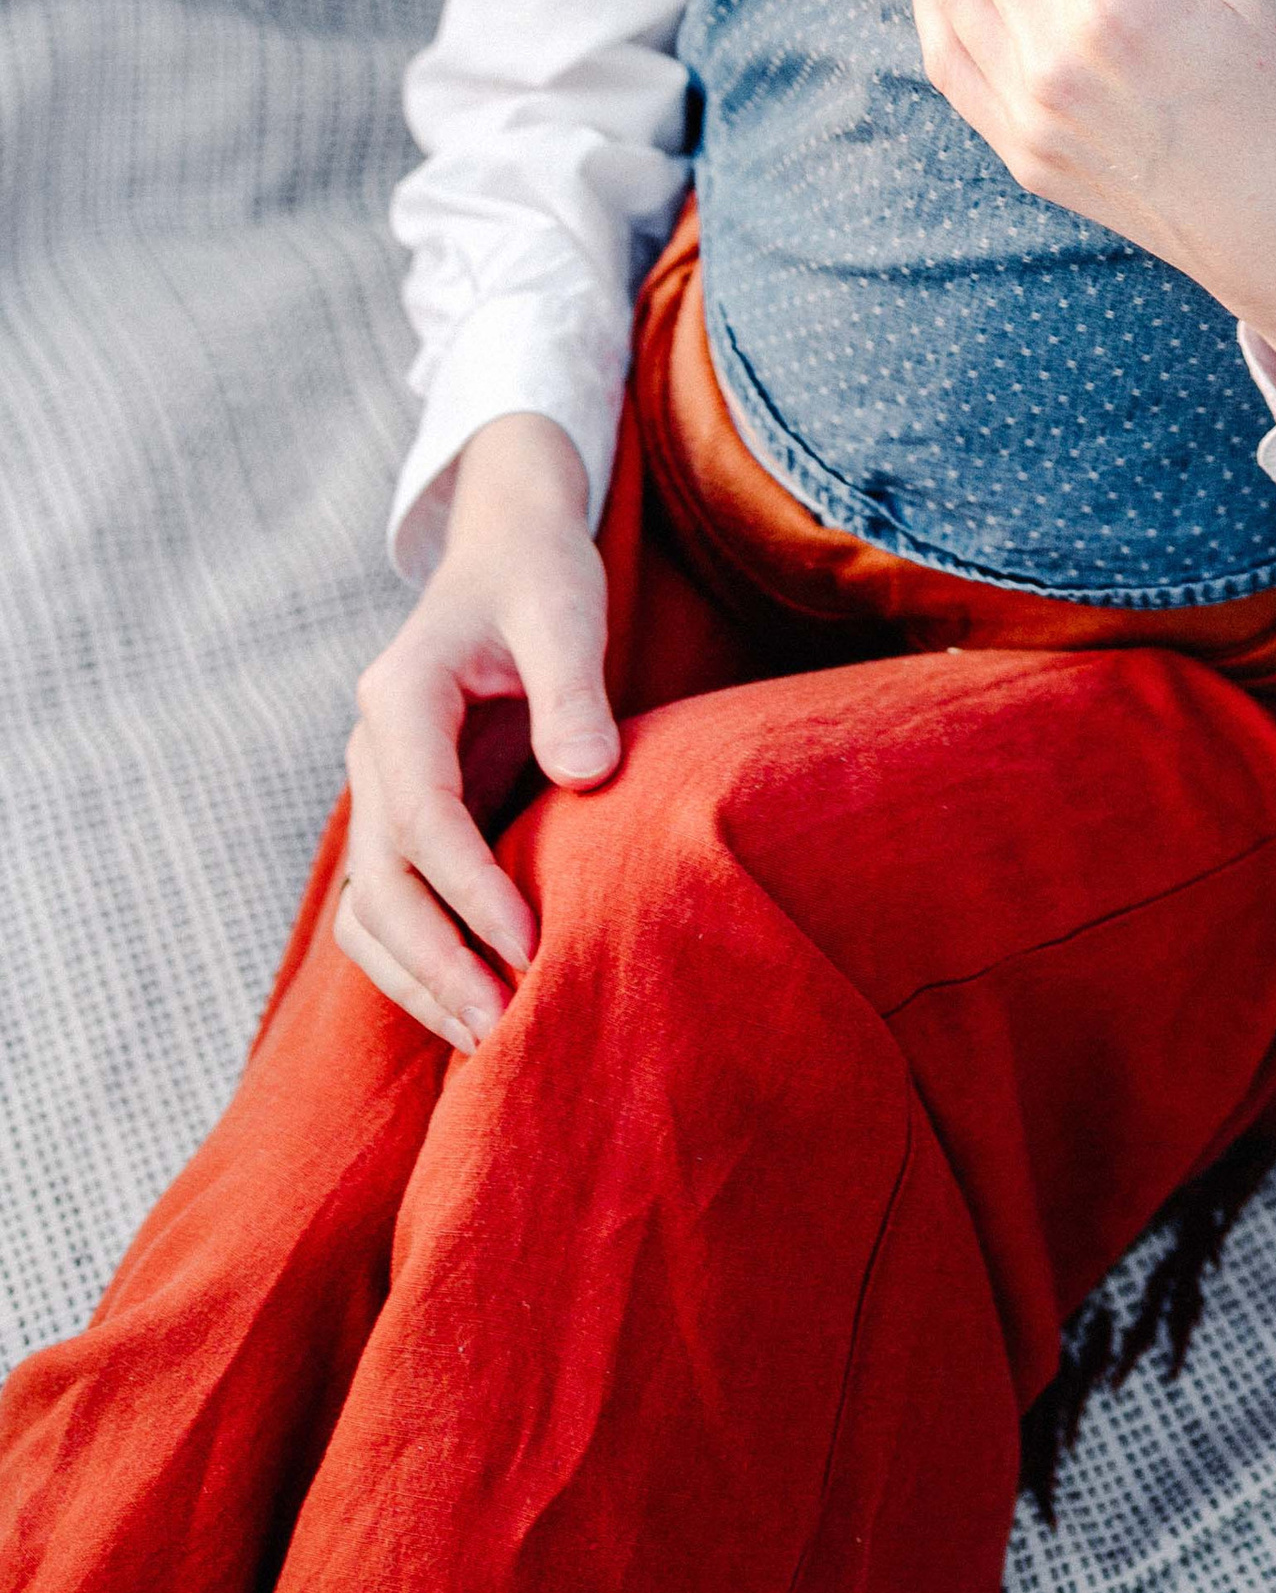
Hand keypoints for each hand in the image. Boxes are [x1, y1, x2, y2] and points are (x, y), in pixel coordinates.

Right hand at [333, 412, 617, 1048]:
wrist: (506, 553)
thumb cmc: (539, 577)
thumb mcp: (565, 608)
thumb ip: (573, 688)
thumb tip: (588, 776)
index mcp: (401, 697)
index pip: (421, 814)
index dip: (469, 887)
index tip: (528, 944)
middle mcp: (373, 750)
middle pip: (380, 879)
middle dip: (434, 958)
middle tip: (501, 1027)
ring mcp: (381, 787)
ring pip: (369, 906)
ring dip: (417, 976)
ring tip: (485, 1039)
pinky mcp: (405, 815)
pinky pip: (390, 903)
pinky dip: (418, 959)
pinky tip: (471, 1005)